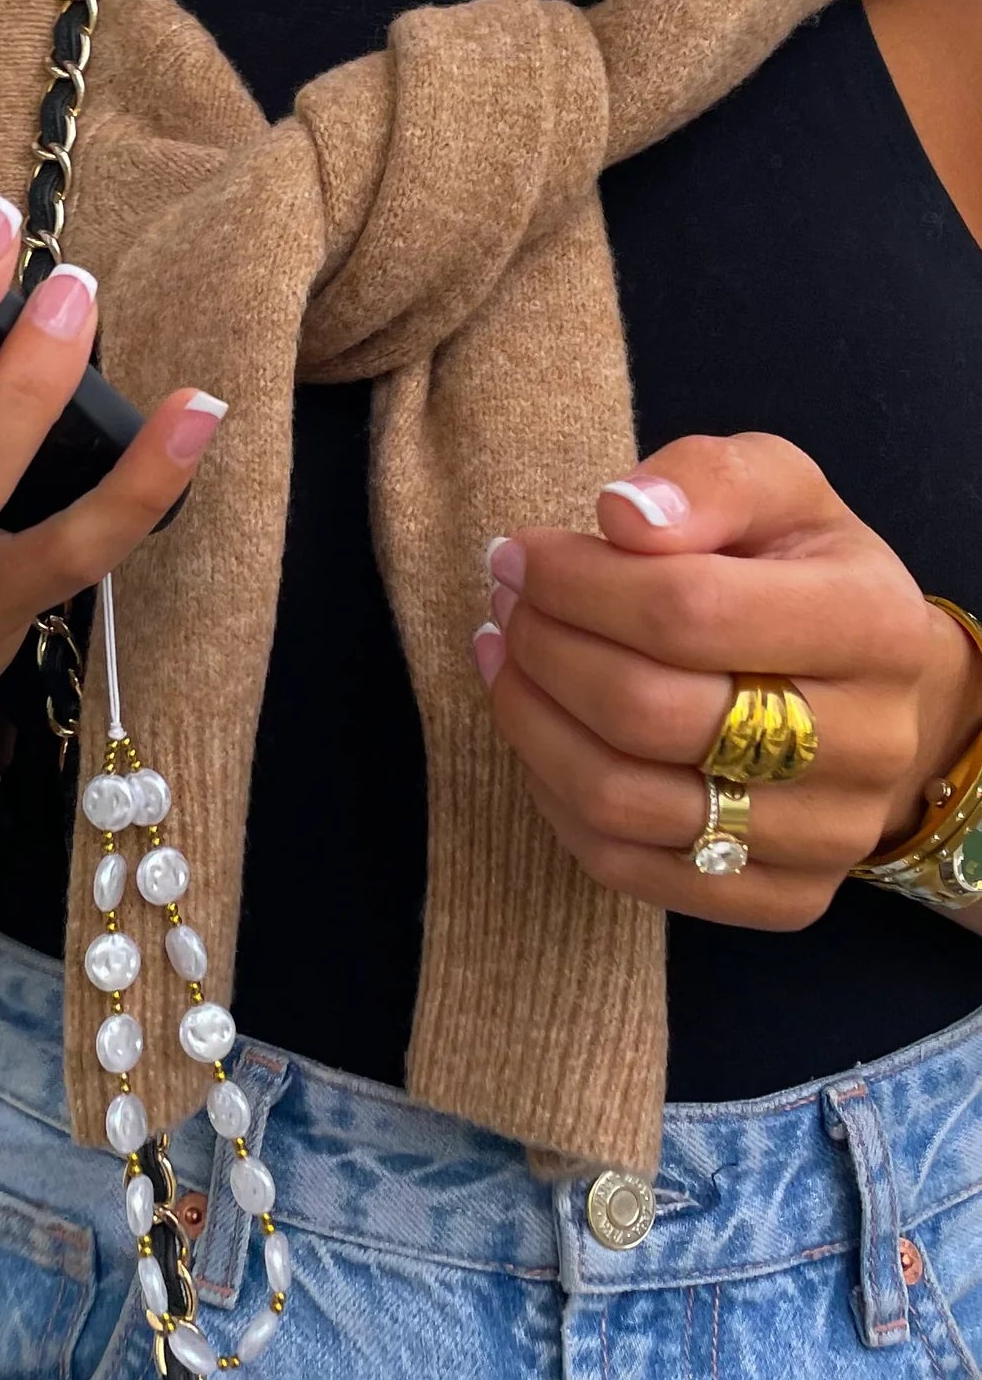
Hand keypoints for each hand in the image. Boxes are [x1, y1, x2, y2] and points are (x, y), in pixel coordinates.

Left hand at [474, 433, 981, 929]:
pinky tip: (538, 734)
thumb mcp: (779, 493)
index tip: (519, 556)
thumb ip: (708, 479)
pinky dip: (553, 796)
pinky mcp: (780, 899)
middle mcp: (866, 743)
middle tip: (505, 608)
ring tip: (502, 661)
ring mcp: (825, 835)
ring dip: (531, 724)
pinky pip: (623, 864)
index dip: (577, 583)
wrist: (876, 695)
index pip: (687, 610)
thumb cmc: (804, 578)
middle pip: (647, 712)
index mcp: (873, 624)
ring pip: (622, 800)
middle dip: (545, 650)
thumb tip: (622, 514)